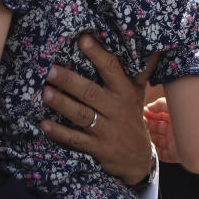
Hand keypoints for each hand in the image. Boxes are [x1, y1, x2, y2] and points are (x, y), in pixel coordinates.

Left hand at [40, 34, 158, 184]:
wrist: (138, 160)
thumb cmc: (132, 118)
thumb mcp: (138, 94)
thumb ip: (141, 71)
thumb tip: (154, 48)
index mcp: (125, 91)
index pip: (111, 68)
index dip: (97, 53)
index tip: (82, 38)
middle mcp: (116, 109)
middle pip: (91, 92)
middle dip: (70, 81)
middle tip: (50, 70)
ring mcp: (107, 130)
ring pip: (82, 115)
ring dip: (62, 104)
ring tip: (45, 93)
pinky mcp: (98, 148)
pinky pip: (76, 140)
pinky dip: (60, 133)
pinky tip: (44, 124)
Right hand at [142, 97, 177, 162]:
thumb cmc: (190, 117)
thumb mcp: (173, 105)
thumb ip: (159, 104)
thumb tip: (148, 107)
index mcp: (175, 118)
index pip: (159, 116)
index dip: (149, 113)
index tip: (141, 112)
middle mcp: (174, 131)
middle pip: (156, 128)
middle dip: (146, 125)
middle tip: (139, 122)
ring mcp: (174, 143)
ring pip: (156, 141)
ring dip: (148, 137)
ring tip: (141, 133)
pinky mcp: (175, 155)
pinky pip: (161, 154)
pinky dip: (154, 150)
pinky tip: (148, 144)